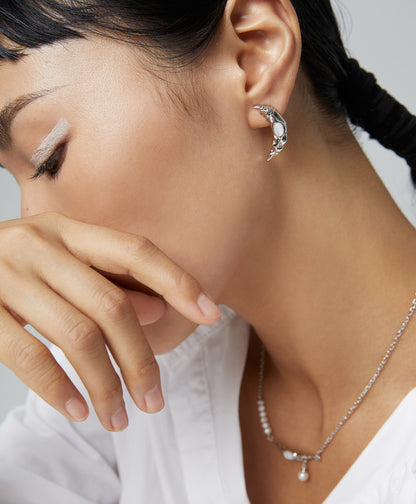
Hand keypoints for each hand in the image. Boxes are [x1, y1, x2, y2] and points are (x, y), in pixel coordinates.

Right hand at [0, 212, 220, 430]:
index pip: (135, 251)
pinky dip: (58, 388)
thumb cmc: (18, 269)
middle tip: (154, 401)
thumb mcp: (64, 265)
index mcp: (69, 230)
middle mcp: (40, 245)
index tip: (211, 313)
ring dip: (104, 384)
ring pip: (75, 336)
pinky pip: (28, 355)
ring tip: (120, 416)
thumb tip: (156, 309)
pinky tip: (77, 410)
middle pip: (110, 305)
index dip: (177, 280)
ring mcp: (6, 275)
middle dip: (140, 359)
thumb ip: (108, 283)